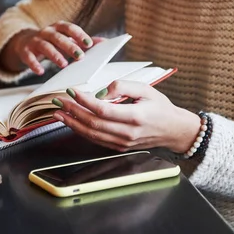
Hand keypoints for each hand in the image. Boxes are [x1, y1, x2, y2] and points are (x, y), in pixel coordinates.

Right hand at [0, 21, 102, 74]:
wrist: (25, 41)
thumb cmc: (52, 42)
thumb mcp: (67, 39)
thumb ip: (83, 41)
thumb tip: (104, 43)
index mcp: (59, 27)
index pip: (70, 28)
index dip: (79, 35)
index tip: (89, 44)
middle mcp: (47, 32)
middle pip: (58, 37)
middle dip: (69, 46)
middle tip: (80, 56)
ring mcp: (35, 41)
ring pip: (45, 46)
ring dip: (54, 55)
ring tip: (64, 65)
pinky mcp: (25, 51)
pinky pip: (29, 57)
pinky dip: (34, 64)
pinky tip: (41, 72)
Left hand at [52, 81, 200, 152]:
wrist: (173, 130)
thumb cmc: (161, 108)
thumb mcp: (146, 89)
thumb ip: (123, 86)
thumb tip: (101, 91)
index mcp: (135, 116)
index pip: (102, 109)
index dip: (84, 100)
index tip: (72, 92)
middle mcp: (128, 132)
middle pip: (93, 122)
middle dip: (73, 111)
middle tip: (59, 101)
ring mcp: (123, 142)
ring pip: (92, 133)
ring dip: (73, 123)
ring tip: (59, 114)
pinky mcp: (120, 147)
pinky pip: (97, 140)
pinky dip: (82, 131)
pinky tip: (73, 123)